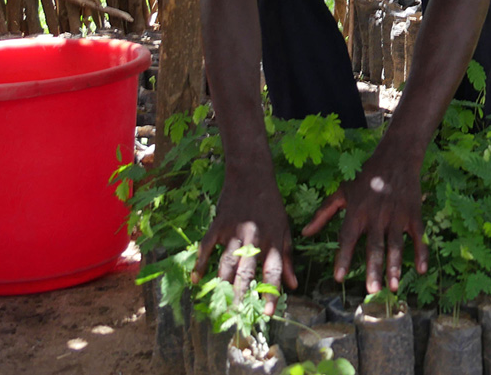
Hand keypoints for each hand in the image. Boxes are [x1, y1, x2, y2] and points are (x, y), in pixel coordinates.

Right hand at [192, 167, 296, 315]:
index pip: (273, 271)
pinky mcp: (218, 225)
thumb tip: (293, 285)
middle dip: (241, 294)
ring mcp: (234, 232)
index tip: (267, 313)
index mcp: (274, 239)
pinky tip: (196, 280)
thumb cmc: (271, 205)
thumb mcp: (285, 229)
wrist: (252, 175)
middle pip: (246, 271)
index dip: (271, 292)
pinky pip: (206, 247)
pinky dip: (200, 263)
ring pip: (226, 263)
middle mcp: (254, 238)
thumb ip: (288, 258)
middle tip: (237, 314)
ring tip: (218, 303)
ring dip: (222, 284)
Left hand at [301, 144, 426, 293]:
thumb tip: (305, 233)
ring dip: (395, 266)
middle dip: (373, 268)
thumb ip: (323, 213)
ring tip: (393, 287)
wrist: (396, 157)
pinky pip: (418, 237)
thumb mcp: (342, 192)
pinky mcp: (413, 215)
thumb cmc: (365, 177)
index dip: (343, 257)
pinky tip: (421, 271)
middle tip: (371, 290)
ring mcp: (397, 216)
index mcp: (357, 211)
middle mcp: (377, 216)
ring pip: (396, 245)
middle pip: (374, 246)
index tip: (339, 278)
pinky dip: (421, 253)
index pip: (348, 238)